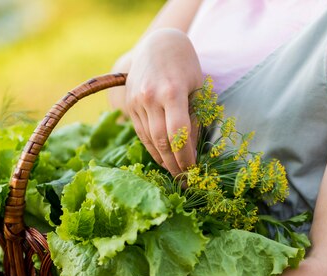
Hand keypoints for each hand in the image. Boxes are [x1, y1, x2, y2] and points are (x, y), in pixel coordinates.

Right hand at [124, 28, 202, 176]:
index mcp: (171, 92)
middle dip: (174, 163)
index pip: (178, 133)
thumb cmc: (185, 65)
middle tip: (184, 180)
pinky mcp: (129, 104)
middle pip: (161, 140)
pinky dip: (152, 148)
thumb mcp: (197, 88)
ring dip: (162, 159)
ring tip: (175, 173)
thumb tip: (193, 149)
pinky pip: (141, 132)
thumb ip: (194, 117)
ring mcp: (136, 101)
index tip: (194, 170)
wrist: (158, 44)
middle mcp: (150, 97)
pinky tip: (162, 159)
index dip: (186, 156)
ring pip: (149, 139)